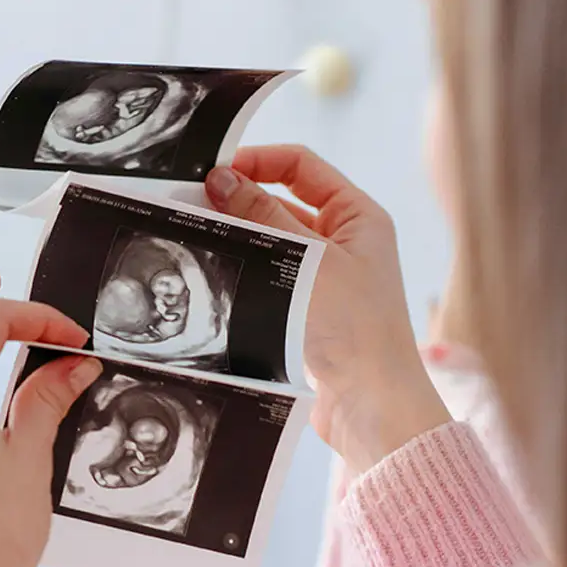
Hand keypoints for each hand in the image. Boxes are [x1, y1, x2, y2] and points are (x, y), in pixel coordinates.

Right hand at [205, 146, 450, 473]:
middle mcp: (346, 243)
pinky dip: (245, 274)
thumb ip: (262, 217)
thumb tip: (223, 178)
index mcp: (359, 217)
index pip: (302, 166)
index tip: (214, 172)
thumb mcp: (305, 261)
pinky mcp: (309, 314)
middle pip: (283, 203)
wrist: (372, 406)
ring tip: (198, 238)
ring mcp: (327, 280)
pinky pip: (270, 280)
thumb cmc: (355, 329)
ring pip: (272, 244)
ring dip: (239, 239)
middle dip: (240, 201)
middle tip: (194, 205)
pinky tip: (216, 276)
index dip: (258, 161)